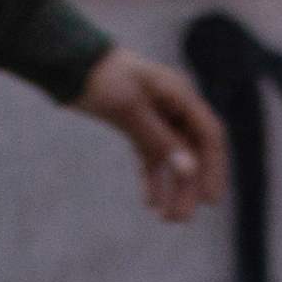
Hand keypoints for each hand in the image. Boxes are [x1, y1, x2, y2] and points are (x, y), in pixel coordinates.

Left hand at [71, 46, 228, 222]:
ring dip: (173, 189)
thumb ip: (159, 139)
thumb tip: (189, 170)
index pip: (209, 135)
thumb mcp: (129, 108)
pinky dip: (152, 179)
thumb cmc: (100, 77)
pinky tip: (150, 203)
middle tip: (181, 220)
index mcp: (179, 94)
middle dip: (189, 187)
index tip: (210, 200)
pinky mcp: (138, 124)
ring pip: (174, 159)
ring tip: (168, 220)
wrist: (68, 61)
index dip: (214, 168)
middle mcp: (174, 106)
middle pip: (193, 152)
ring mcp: (157, 116)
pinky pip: (152, 157)